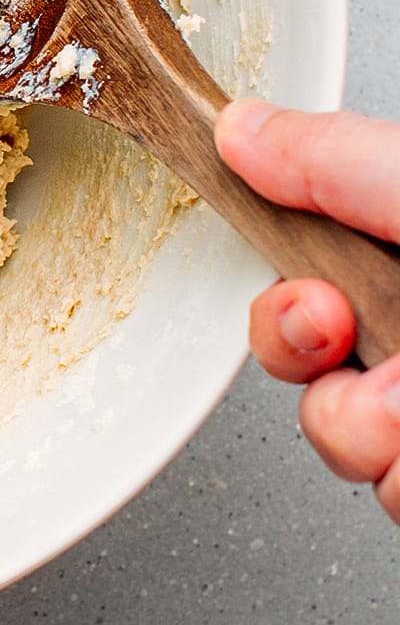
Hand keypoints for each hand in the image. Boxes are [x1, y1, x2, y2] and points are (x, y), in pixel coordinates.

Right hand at [215, 99, 399, 518]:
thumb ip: (336, 158)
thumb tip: (239, 128)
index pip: (306, 265)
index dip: (290, 294)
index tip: (310, 298)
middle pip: (304, 356)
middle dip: (311, 360)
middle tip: (350, 339)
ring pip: (341, 440)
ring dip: (367, 432)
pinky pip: (388, 495)